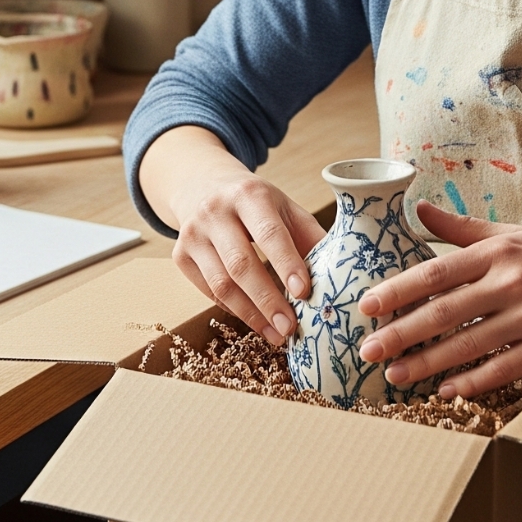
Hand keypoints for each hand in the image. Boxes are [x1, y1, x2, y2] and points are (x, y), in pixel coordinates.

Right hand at [141, 126, 324, 345]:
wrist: (203, 187)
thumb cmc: (256, 204)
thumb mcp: (285, 208)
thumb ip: (309, 237)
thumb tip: (342, 272)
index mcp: (249, 194)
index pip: (269, 233)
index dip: (287, 264)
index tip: (304, 293)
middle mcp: (215, 211)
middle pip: (241, 264)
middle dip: (268, 300)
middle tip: (290, 328)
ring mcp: (192, 234)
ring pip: (221, 284)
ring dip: (251, 315)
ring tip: (277, 334)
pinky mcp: (180, 255)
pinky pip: (208, 292)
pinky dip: (234, 310)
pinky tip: (256, 321)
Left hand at [356, 202, 521, 398]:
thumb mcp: (514, 234)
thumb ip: (464, 228)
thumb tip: (419, 207)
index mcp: (499, 251)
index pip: (436, 272)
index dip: (397, 291)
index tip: (366, 307)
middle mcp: (512, 281)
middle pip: (444, 312)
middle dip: (400, 334)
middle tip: (367, 352)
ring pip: (468, 345)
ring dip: (428, 364)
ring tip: (396, 376)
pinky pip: (504, 368)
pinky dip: (473, 381)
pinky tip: (447, 390)